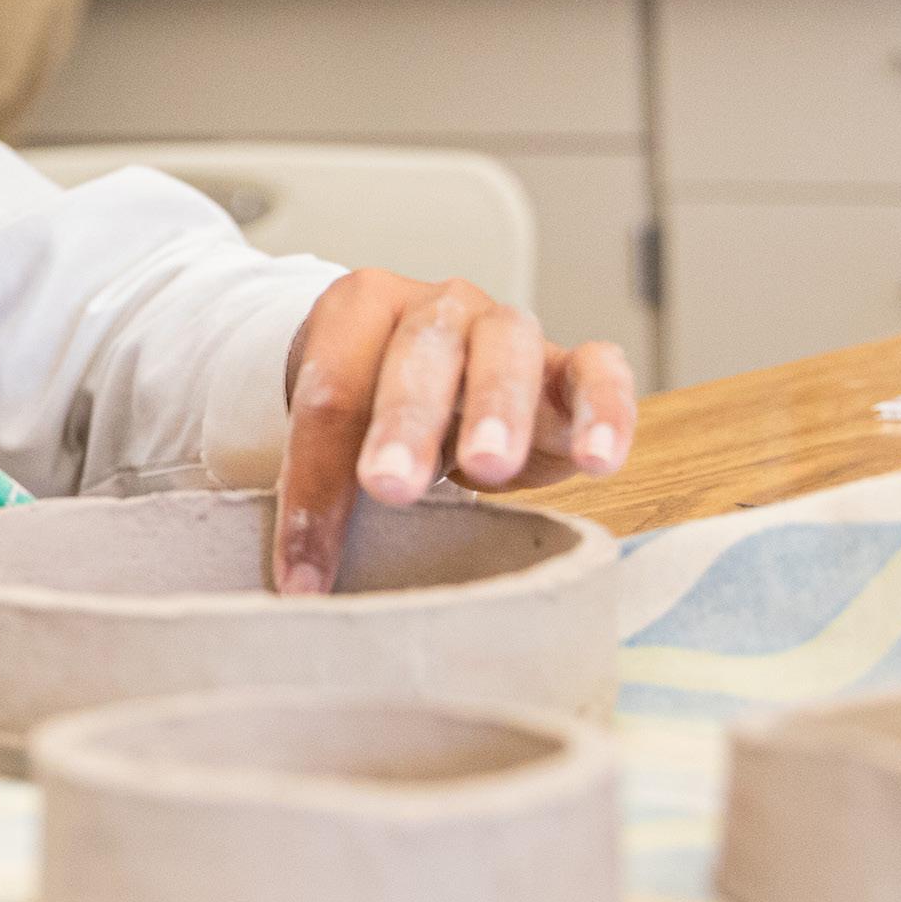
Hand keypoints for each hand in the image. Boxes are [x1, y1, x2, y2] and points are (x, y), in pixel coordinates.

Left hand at [267, 270, 637, 594]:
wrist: (441, 386)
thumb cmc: (380, 415)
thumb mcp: (341, 440)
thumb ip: (320, 491)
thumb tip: (296, 592)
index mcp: (359, 309)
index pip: (329, 393)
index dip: (313, 483)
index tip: (303, 571)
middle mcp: (437, 308)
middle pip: (419, 356)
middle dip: (404, 423)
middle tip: (389, 486)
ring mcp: (508, 329)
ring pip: (506, 351)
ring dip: (498, 409)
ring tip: (492, 467)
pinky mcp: (570, 366)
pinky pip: (598, 371)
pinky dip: (604, 410)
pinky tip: (599, 462)